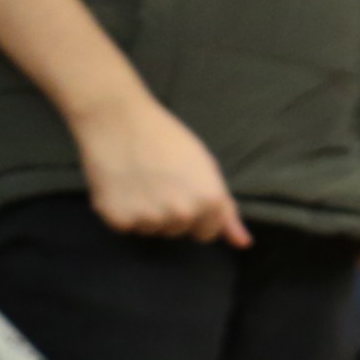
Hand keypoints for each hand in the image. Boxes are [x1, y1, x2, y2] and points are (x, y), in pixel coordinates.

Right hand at [68, 88, 247, 244]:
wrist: (116, 116)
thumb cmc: (165, 137)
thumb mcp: (205, 167)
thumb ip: (226, 209)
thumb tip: (243, 243)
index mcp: (209, 202)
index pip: (206, 233)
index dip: (195, 213)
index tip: (181, 189)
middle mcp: (183, 214)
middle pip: (178, 232)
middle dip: (170, 213)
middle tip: (157, 180)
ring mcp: (150, 218)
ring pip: (152, 230)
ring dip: (146, 213)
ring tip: (138, 179)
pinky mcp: (119, 218)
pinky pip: (125, 226)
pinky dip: (120, 210)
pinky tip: (120, 184)